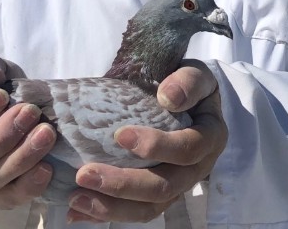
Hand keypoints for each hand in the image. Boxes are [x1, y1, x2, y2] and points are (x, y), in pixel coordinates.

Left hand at [67, 60, 227, 222]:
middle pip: (165, 188)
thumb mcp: (194, 73)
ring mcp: (177, 186)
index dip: (157, 146)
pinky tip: (77, 212)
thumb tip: (168, 97)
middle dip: (124, 185)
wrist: (185, 99)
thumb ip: (188, 81)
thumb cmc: (187, 85)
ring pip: (149, 208)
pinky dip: (106, 214)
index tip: (120, 135)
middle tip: (85, 174)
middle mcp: (197, 169)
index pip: (188, 149)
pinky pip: (134, 212)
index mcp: (209, 138)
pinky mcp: (157, 196)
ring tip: (77, 198)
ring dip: (111, 208)